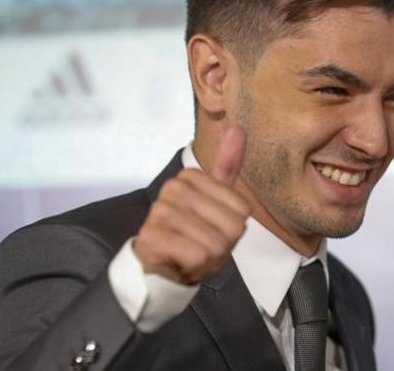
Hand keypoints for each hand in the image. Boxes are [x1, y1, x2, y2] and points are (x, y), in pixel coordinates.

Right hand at [134, 125, 250, 283]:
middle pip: (231, 227)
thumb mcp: (217, 200)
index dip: (233, 228)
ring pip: (215, 243)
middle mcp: (173, 188)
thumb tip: (238, 127)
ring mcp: (159, 211)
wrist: (159, 266)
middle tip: (203, 245)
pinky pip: (197, 255)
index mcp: (191, 176)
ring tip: (192, 253)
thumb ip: (227, 165)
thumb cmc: (193, 233)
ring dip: (208, 258)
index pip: (242, 209)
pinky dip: (195, 265)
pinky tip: (180, 261)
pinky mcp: (151, 237)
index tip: (213, 229)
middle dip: (223, 245)